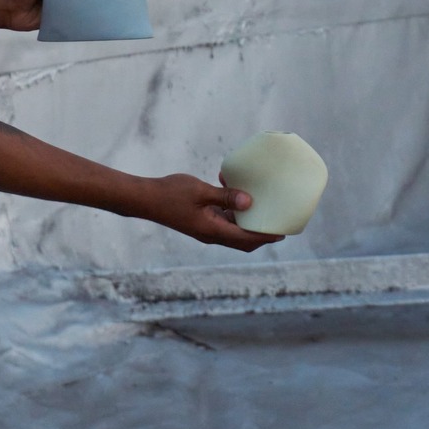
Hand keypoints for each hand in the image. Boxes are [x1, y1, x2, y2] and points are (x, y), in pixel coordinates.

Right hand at [145, 173, 284, 251]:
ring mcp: (205, 228)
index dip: (266, 236)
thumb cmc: (171, 193)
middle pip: (243, 240)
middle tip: (277, 220)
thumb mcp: (201, 191)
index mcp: (213, 231)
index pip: (246, 239)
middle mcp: (211, 234)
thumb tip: (250, 202)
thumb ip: (226, 197)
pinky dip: (231, 209)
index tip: (283, 231)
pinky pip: (222, 219)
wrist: (145, 198)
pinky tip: (231, 188)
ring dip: (246, 219)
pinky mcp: (200, 221)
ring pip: (233, 229)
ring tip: (259, 202)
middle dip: (261, 233)